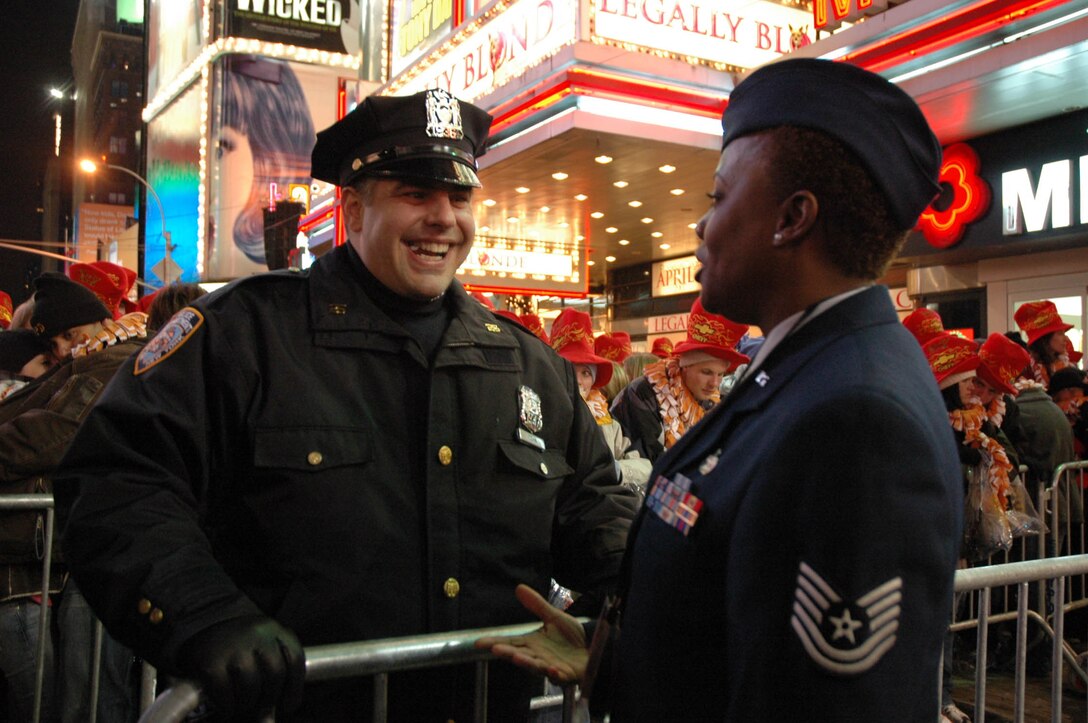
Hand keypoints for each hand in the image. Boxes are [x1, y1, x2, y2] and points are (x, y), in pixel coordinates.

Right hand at [177, 614, 304, 720]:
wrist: (196, 629)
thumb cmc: (234, 647)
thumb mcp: (258, 648)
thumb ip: (271, 674)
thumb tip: (271, 717)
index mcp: (272, 629)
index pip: (294, 658)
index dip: (294, 688)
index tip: (288, 706)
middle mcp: (255, 633)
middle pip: (275, 673)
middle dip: (270, 699)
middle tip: (262, 712)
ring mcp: (232, 646)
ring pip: (251, 686)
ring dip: (248, 704)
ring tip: (242, 707)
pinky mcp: (210, 662)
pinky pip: (225, 693)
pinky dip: (227, 707)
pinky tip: (227, 708)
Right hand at [475, 584, 588, 684]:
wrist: (594, 648)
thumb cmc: (572, 637)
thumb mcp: (553, 617)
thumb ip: (537, 605)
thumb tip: (519, 588)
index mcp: (532, 643)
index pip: (510, 642)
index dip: (495, 642)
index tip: (478, 642)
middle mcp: (538, 656)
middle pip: (519, 654)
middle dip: (507, 652)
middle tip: (495, 649)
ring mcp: (550, 666)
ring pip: (535, 665)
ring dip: (526, 662)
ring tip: (516, 657)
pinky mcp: (565, 674)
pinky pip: (558, 675)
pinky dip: (553, 673)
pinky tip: (551, 669)